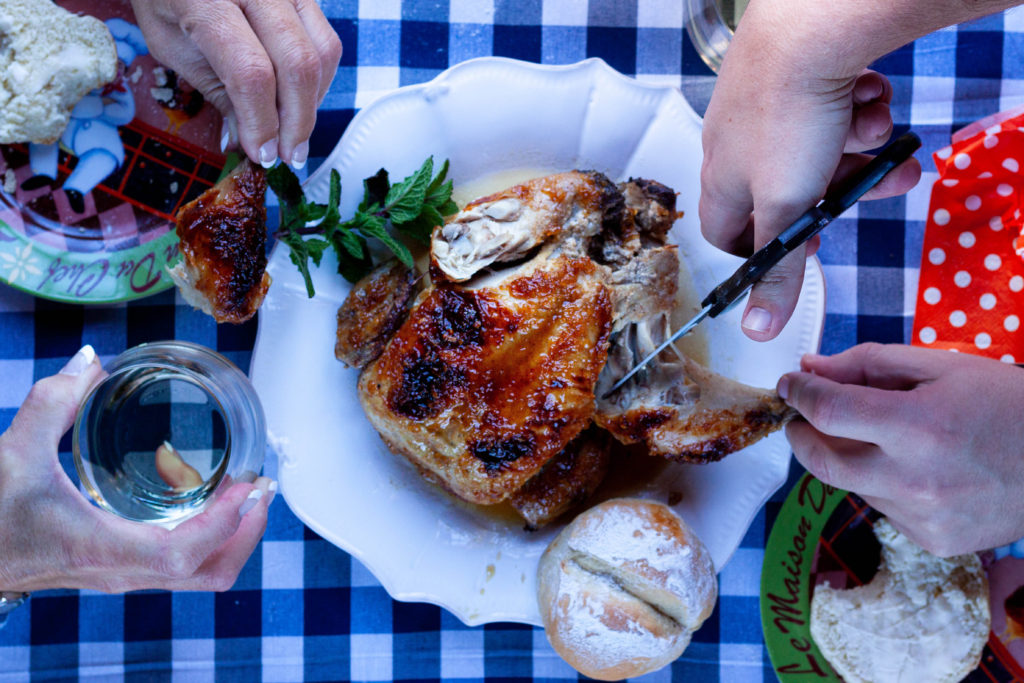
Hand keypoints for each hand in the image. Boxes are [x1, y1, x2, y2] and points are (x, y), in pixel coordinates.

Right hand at [0, 346, 275, 592]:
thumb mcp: (13, 453)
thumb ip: (52, 402)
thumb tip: (88, 362)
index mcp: (101, 548)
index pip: (183, 555)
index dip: (224, 523)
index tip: (248, 485)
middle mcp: (120, 573)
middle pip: (208, 574)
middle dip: (247, 533)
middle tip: (264, 488)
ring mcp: (121, 577)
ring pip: (199, 576)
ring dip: (233, 537)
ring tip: (248, 492)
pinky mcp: (118, 571)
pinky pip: (181, 567)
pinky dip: (208, 539)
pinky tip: (206, 498)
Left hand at [129, 0, 341, 168]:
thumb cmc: (166, 0)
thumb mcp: (171, 48)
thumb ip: (216, 92)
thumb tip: (251, 143)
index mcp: (208, 2)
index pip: (251, 73)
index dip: (262, 123)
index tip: (262, 155)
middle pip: (297, 65)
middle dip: (298, 122)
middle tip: (289, 156)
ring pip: (323, 54)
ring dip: (313, 104)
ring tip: (294, 132)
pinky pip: (327, 42)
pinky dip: (319, 81)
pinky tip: (299, 101)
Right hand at [699, 0, 920, 340]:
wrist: (813, 29)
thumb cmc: (785, 117)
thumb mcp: (787, 209)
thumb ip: (777, 272)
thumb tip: (756, 332)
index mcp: (722, 180)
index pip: (726, 232)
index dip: (763, 248)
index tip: (802, 247)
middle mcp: (739, 144)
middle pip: (790, 191)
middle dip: (836, 194)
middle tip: (860, 191)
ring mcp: (769, 107)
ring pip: (821, 151)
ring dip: (857, 152)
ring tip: (875, 138)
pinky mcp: (800, 76)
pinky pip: (835, 110)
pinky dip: (859, 112)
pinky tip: (867, 101)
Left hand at [778, 343, 1023, 555]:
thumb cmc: (1008, 404)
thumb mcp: (942, 366)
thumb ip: (868, 364)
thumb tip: (811, 368)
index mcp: (918, 427)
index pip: (828, 411)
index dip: (798, 393)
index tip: (789, 383)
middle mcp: (915, 479)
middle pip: (821, 461)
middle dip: (802, 434)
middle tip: (804, 415)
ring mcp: (923, 517)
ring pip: (852, 485)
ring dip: (849, 457)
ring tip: (884, 435)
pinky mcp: (933, 541)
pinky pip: (882, 508)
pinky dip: (881, 484)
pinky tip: (915, 467)